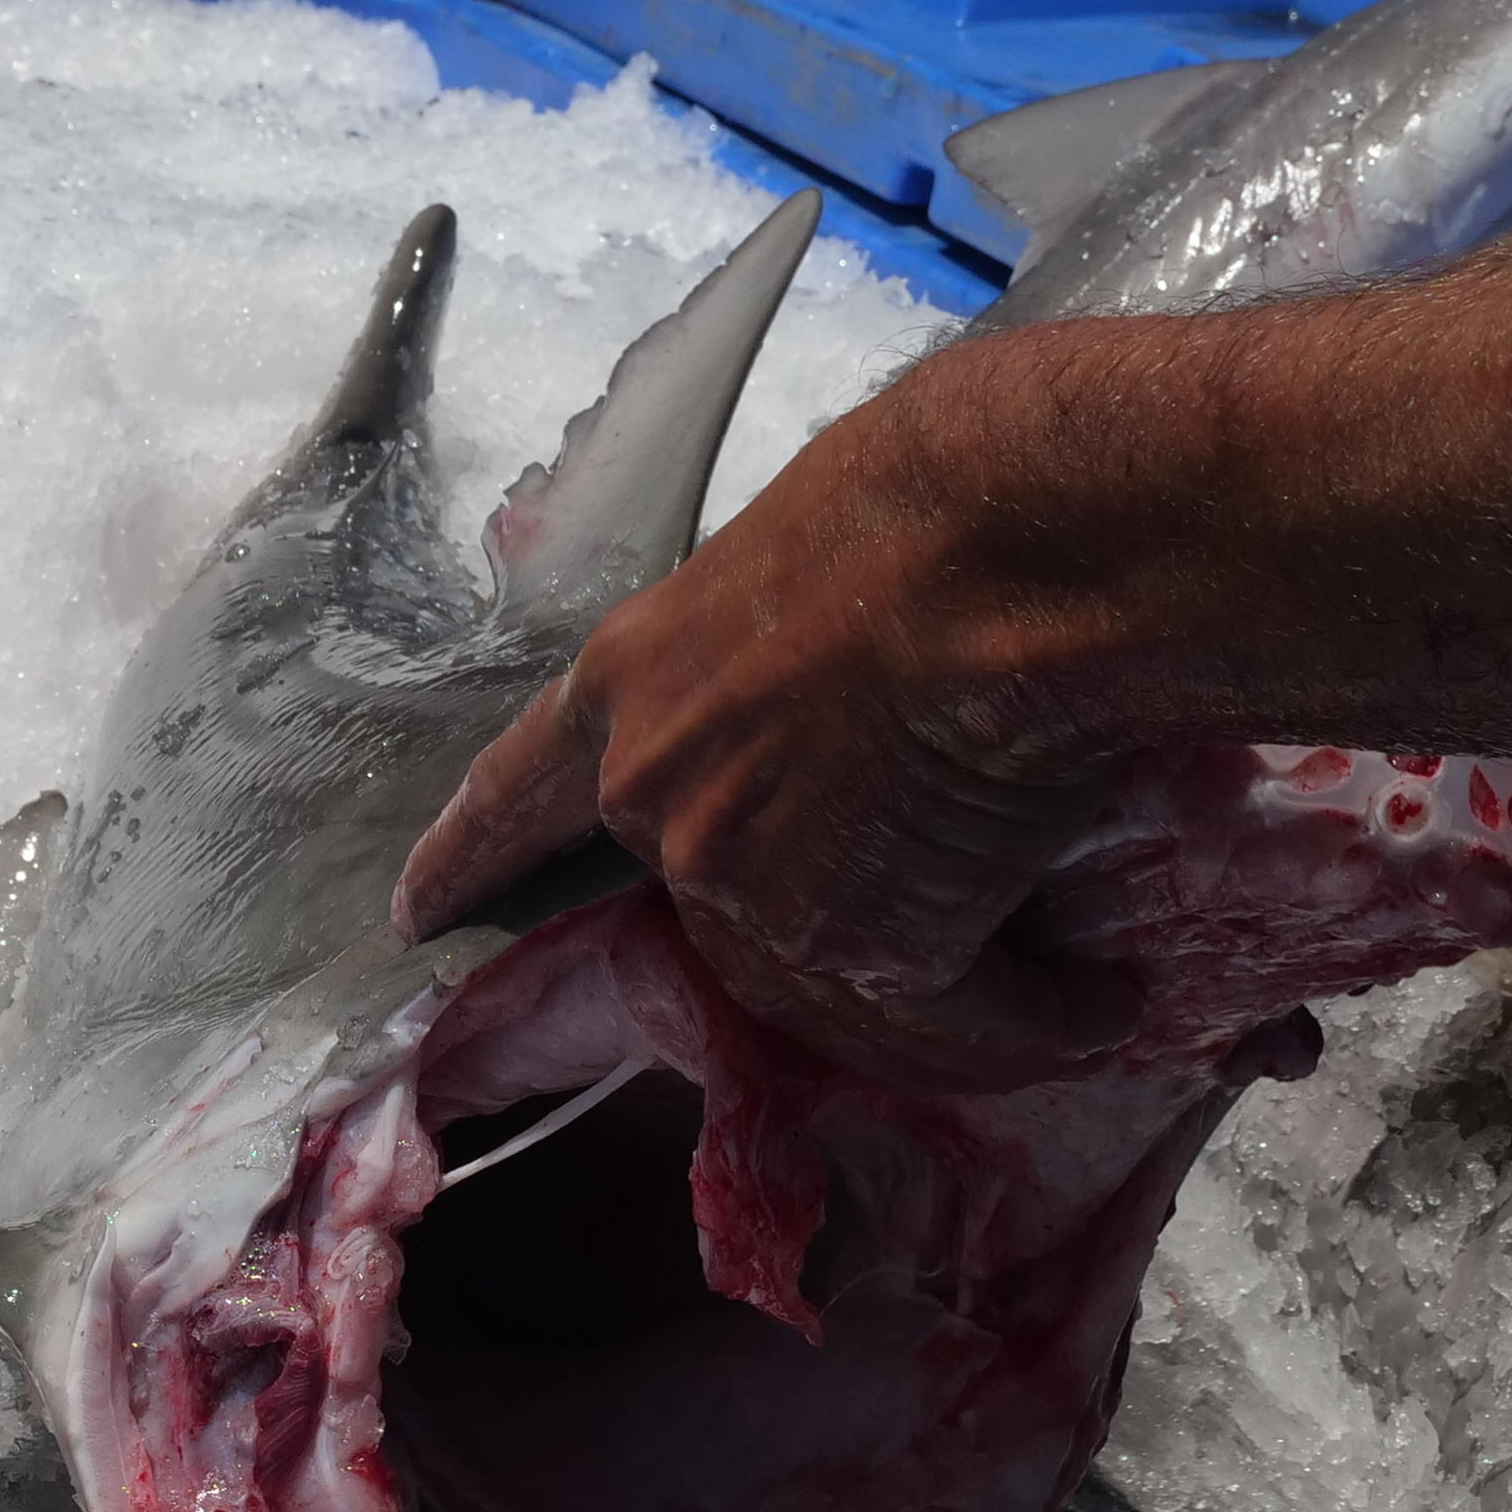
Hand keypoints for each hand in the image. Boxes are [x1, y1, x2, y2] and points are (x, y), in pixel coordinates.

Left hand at [398, 402, 1143, 1089]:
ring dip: (957, 981)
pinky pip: (950, 1015)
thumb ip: (786, 649)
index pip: (516, 789)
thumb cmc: (938, 496)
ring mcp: (750, 886)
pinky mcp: (862, 949)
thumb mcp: (810, 555)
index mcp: (630, 682)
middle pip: (726, 905)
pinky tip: (1100, 993)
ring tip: (1068, 965)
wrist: (1013, 546)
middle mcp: (661, 800)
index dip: (470, 855)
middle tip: (951, 891)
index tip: (412, 912)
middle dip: (837, 913)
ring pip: (840, 981)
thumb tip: (872, 683)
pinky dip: (1035, 1014)